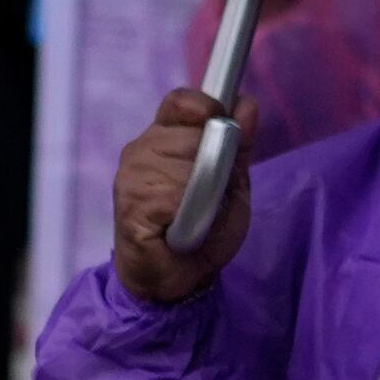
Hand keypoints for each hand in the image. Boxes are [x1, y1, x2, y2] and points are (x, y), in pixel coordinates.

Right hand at [109, 87, 253, 305]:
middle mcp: (142, 150)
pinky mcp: (132, 203)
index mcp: (165, 138)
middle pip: (192, 134)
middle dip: (214, 164)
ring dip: (203, 194)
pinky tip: (179, 226)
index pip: (181, 102)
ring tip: (193, 214)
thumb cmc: (204, 228)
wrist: (180, 277)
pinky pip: (176, 195)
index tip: (219, 124)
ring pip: (186, 166)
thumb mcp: (233, 183)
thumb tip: (247, 103)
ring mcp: (131, 176)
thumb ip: (239, 145)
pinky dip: (190, 213)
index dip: (204, 108)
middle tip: (208, 195)